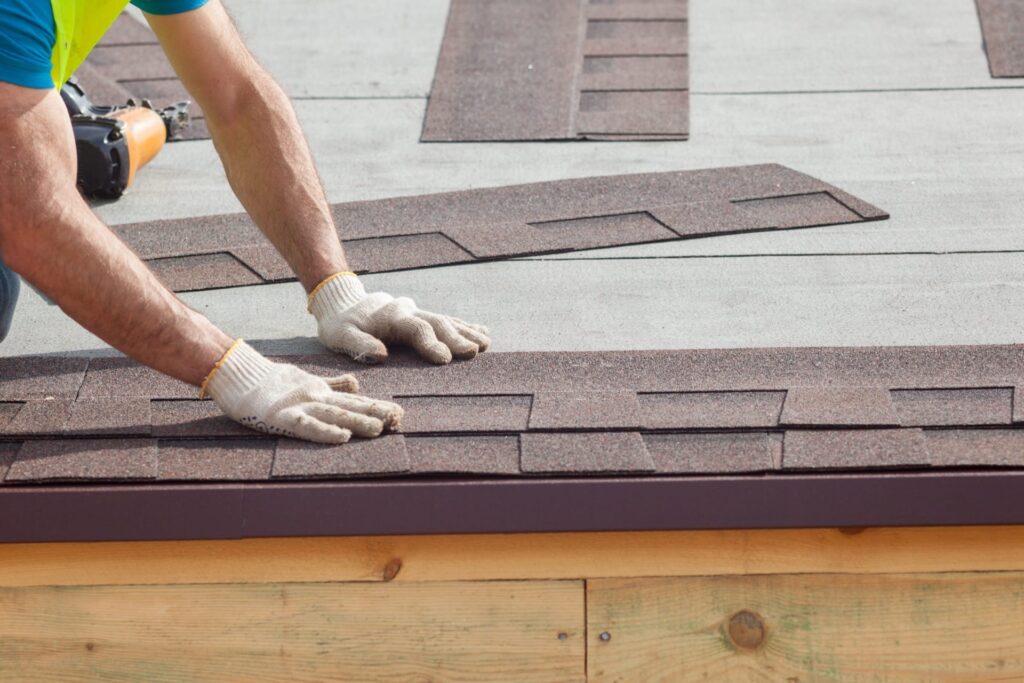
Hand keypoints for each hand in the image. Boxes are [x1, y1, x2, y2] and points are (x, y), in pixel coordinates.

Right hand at [202, 340, 402, 443]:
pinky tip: (342, 437)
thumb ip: (332, 384)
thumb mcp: (308, 381)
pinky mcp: (282, 417)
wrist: (239, 375)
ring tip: (379, 428)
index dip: (376, 406)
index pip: (354, 400)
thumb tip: (356, 383)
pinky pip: (307, 426)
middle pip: (351, 406)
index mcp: (322, 391)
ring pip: (335, 413)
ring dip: (358, 421)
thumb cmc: (271, 382)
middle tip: (399, 420)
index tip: (399, 413)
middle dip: (376, 413)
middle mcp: (316, 397)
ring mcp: (300, 406)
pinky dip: (326, 431)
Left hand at [308, 272, 490, 364]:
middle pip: (437, 323)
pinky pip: (446, 320)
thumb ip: (358, 344)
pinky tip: (482, 332)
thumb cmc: (340, 325)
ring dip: (466, 332)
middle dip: (456, 338)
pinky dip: (464, 326)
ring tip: (485, 343)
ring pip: (446, 320)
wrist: (342, 301)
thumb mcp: (340, 335)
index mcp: (391, 317)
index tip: (445, 359)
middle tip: (474, 351)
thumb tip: (381, 355)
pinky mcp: (420, 316)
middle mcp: (408, 311)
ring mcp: (417, 311)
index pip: (415, 329)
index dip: (431, 343)